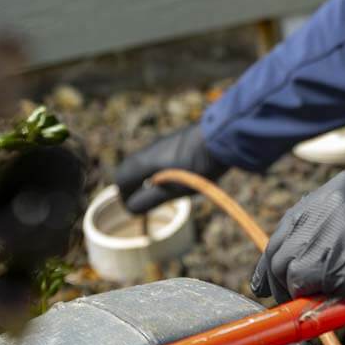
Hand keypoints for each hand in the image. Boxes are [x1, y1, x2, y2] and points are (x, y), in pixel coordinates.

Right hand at [114, 125, 228, 212]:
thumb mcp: (173, 189)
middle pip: (131, 169)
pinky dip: (160, 170)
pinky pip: (159, 157)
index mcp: (143, 161)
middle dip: (135, 187)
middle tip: (148, 201)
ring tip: (166, 191)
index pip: (121, 179)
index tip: (137, 208)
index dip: (125, 197)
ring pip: (146, 163)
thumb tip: (131, 208)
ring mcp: (163, 142)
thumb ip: (150, 199)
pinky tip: (180, 176)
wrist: (223, 136)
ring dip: (148, 179)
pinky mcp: (177, 140)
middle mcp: (149, 149)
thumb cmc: (196, 167)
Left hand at [250, 171, 344, 316]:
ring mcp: (331, 227)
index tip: (275, 270)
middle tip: (279, 295)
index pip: (297, 217)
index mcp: (343, 186)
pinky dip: (302, 297)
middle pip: (284, 238)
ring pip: (285, 262)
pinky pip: (298, 281)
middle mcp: (332, 199)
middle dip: (276, 270)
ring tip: (307, 304)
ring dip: (290, 288)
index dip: (284, 247)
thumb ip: (341, 230)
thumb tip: (305, 262)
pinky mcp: (334, 258)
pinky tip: (321, 304)